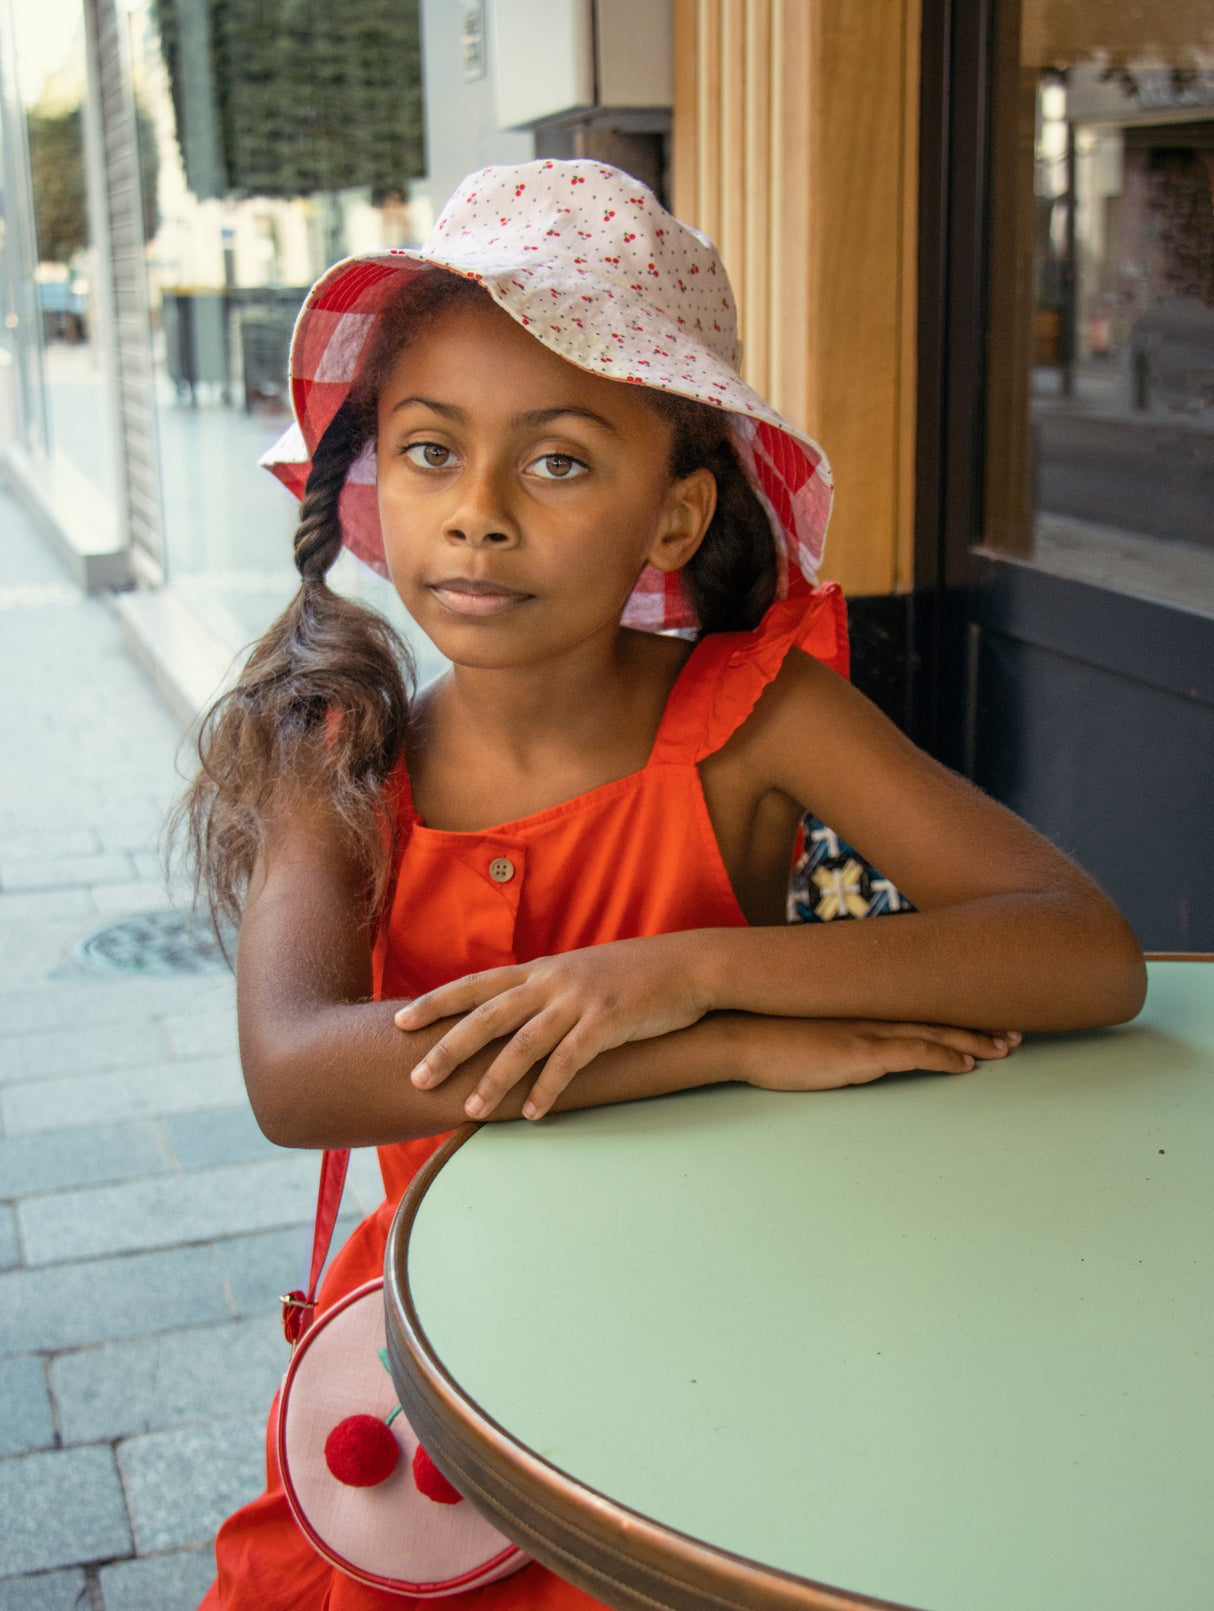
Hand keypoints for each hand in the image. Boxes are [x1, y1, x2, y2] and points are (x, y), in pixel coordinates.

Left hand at [395, 935, 711, 1119]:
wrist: (689, 966)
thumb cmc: (635, 975)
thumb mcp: (582, 974)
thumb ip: (548, 992)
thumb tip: (518, 1017)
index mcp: (542, 969)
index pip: (476, 984)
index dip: (436, 1002)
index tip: (400, 1021)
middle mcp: (552, 981)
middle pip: (487, 1015)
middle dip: (448, 1047)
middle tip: (417, 1076)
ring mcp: (579, 1001)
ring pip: (523, 1042)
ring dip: (493, 1079)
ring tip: (469, 1109)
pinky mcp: (608, 1022)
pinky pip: (569, 1060)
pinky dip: (548, 1088)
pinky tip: (533, 1113)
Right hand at [738, 1017, 1021, 1089]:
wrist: (738, 1033)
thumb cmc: (763, 1030)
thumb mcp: (806, 1020)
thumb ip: (833, 1024)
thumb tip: (847, 1038)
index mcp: (858, 1002)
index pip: (917, 1002)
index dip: (953, 1007)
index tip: (982, 1012)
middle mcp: (870, 1010)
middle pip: (936, 1013)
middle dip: (979, 1022)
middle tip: (1014, 1029)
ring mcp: (868, 1030)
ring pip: (935, 1031)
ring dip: (975, 1040)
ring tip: (1007, 1047)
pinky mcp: (860, 1053)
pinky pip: (914, 1054)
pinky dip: (945, 1057)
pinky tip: (967, 1064)